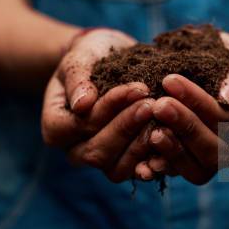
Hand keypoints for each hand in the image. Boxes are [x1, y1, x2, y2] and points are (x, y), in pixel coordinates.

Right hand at [41, 28, 156, 181]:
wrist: (112, 60)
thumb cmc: (91, 56)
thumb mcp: (81, 58)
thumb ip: (78, 79)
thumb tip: (82, 104)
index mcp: (56, 126)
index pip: (76, 127)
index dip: (105, 111)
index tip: (135, 88)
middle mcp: (75, 149)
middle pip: (96, 153)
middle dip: (126, 127)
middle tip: (151, 104)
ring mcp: (102, 160)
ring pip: (116, 169)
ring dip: (141, 145)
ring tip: (162, 119)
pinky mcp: (127, 162)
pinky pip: (139, 172)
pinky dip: (156, 161)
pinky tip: (172, 140)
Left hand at [135, 33, 228, 184]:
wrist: (223, 75)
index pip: (227, 119)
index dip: (199, 103)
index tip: (170, 80)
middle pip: (214, 150)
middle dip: (185, 126)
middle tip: (159, 105)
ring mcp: (216, 163)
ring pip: (198, 170)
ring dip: (173, 151)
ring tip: (151, 131)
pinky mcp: (193, 167)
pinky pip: (178, 175)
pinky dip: (160, 168)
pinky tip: (143, 161)